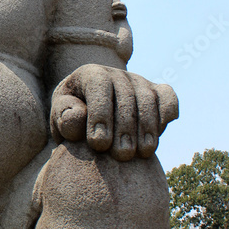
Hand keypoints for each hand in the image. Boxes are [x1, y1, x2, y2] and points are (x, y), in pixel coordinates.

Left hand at [50, 64, 177, 160]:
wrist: (92, 120)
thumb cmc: (74, 120)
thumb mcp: (61, 120)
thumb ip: (64, 118)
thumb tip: (77, 116)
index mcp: (89, 74)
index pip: (98, 85)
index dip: (99, 113)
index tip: (98, 144)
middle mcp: (116, 73)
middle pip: (125, 95)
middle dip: (125, 127)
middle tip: (121, 155)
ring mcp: (139, 81)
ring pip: (148, 98)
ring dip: (147, 127)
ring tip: (142, 153)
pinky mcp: (158, 91)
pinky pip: (168, 97)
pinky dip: (167, 113)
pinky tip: (158, 136)